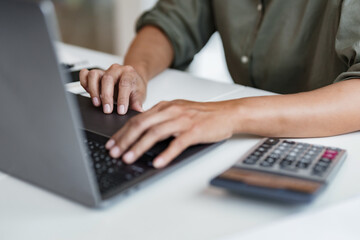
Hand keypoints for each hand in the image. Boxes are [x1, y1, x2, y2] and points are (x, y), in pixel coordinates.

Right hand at [79, 64, 146, 113]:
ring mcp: (105, 71)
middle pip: (108, 79)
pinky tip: (89, 93)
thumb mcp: (140, 95)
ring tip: (96, 103)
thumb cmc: (135, 87)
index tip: (121, 111)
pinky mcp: (96, 74)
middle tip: (107, 110)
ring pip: (94, 75)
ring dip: (93, 90)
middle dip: (106, 96)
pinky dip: (84, 83)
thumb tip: (138, 111)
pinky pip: (85, 74)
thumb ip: (138, 103)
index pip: (124, 84)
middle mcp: (116, 70)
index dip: (122, 99)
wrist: (132, 79)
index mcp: (129, 73)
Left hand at [104, 100, 236, 167]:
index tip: (112, 143)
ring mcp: (182, 120)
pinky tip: (158, 162)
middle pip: (141, 124)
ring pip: (155, 133)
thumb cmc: (203, 115)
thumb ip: (161, 118)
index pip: (137, 119)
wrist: (227, 113)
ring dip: (139, 146)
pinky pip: (177, 143)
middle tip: (114, 152)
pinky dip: (166, 153)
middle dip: (124, 139)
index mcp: (165, 107)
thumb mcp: (178, 111)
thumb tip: (142, 131)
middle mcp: (171, 111)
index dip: (122, 132)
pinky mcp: (194, 131)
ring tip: (129, 158)